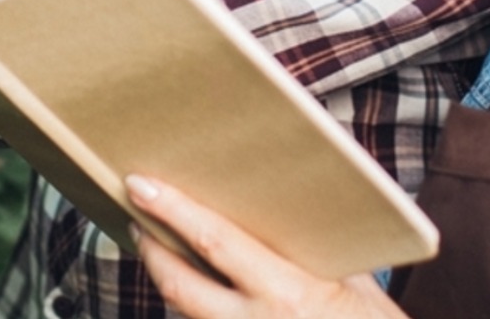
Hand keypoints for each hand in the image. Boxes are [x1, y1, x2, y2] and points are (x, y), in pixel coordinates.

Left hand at [127, 175, 410, 318]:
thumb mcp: (355, 279)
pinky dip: (193, 306)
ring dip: (168, 278)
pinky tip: (192, 284)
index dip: (172, 211)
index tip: (140, 184)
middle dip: (150, 248)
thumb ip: (312, 247)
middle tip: (135, 216)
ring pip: (185, 312)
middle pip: (180, 284)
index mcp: (289, 293)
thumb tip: (278, 203)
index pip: (214, 242)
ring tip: (158, 245)